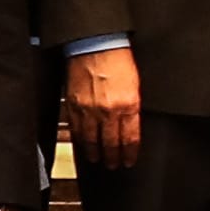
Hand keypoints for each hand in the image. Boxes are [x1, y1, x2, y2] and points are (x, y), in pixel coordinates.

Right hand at [64, 44, 142, 166]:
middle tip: (113, 165)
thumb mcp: (135, 85)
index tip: (129, 161)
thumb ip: (132, 107)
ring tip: (98, 160)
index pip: (130, 139)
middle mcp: (109, 111)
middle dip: (113, 157)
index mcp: (129, 105)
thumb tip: (131, 126)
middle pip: (111, 143)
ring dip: (96, 153)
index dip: (130, 153)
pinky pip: (77, 129)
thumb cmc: (119, 60)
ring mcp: (90, 110)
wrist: (96, 45)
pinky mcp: (74, 106)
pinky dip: (81, 140)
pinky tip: (84, 146)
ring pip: (92, 140)